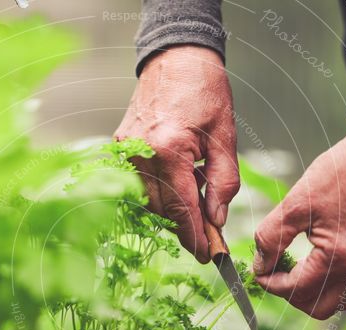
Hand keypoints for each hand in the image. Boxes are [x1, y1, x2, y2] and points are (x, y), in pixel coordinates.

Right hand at [114, 45, 239, 263]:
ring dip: (172, 210)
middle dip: (185, 228)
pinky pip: (139, 183)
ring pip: (148, 200)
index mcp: (169, 149)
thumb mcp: (225, 136)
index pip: (182, 207)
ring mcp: (126, 150)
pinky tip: (177, 185)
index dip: (195, 236)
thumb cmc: (204, 90)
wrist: (176, 57)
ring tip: (196, 204)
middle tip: (207, 239)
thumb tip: (217, 217)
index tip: (207, 255)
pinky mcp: (120, 146)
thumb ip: (223, 181)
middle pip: (162, 209)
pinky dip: (159, 192)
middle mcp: (141, 152)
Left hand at [253, 104, 345, 318]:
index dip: (269, 282)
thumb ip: (271, 236)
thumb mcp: (297, 202)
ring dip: (307, 293)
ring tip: (290, 267)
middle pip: (315, 307)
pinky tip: (311, 263)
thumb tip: (260, 263)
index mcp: (340, 256)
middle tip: (273, 270)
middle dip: (288, 293)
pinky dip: (325, 286)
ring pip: (333, 303)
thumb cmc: (342, 171)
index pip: (295, 289)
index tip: (257, 268)